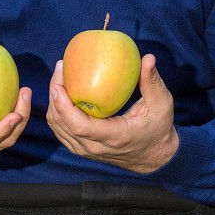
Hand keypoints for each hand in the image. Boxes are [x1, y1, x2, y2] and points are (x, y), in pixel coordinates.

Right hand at [0, 66, 32, 158]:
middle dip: (19, 121)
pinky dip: (18, 118)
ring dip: (22, 118)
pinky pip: (9, 132)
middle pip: (2, 142)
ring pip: (9, 138)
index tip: (15, 115)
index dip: (1, 131)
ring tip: (25, 93)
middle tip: (25, 95)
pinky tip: (21, 96)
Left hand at [46, 53, 179, 173]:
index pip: (79, 125)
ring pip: (58, 128)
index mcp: (113, 137)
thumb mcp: (161, 104)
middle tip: (61, 68)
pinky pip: (61, 130)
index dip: (63, 104)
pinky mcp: (82, 148)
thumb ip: (153, 81)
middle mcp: (95, 147)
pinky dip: (57, 111)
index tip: (59, 81)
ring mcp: (86, 151)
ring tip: (60, 77)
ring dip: (53, 102)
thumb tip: (148, 58)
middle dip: (54, 94)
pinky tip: (63, 91)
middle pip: (62, 123)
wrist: (154, 156)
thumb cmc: (158, 128)